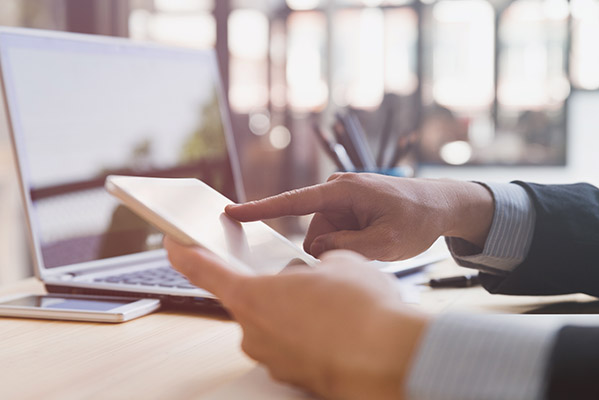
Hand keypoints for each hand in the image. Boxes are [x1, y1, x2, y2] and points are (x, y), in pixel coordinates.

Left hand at [164, 237, 428, 399]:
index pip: (203, 269)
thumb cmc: (361, 308)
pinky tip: (338, 327)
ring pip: (275, 324)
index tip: (173, 241)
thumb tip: (320, 275)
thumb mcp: (341, 262)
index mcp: (253, 296)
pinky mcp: (293, 377)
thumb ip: (317, 266)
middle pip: (250, 299)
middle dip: (273, 285)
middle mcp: (253, 332)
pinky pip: (292, 346)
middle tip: (304, 277)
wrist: (391, 359)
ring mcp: (272, 359)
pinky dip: (308, 334)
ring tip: (333, 305)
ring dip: (295, 312)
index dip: (184, 252)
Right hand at [226, 173, 493, 260]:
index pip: (292, 203)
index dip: (259, 209)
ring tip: (377, 242)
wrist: (441, 205)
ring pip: (323, 238)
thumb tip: (315, 250)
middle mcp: (336, 191)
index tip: (231, 212)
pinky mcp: (346, 208)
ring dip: (345, 247)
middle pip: (313, 234)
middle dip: (333, 249)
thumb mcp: (386, 242)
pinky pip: (335, 234)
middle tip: (371, 249)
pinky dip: (350, 243)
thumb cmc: (417, 218)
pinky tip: (373, 240)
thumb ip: (346, 249)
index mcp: (342, 191)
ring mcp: (341, 200)